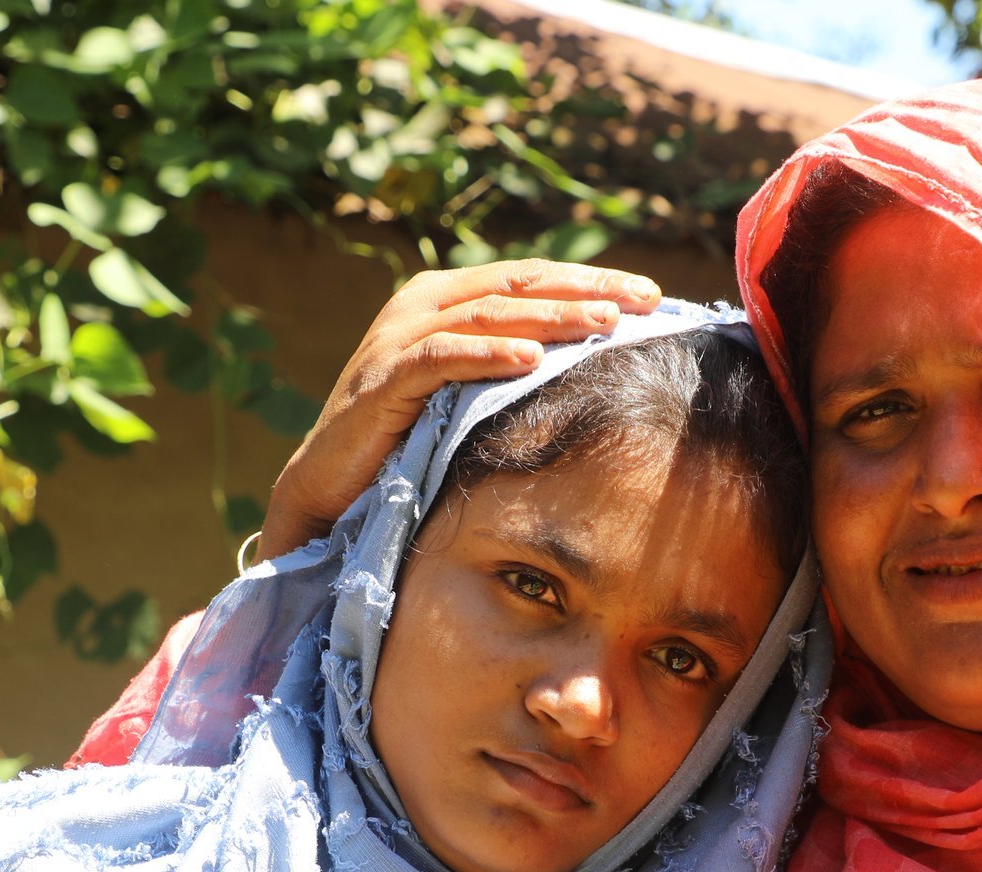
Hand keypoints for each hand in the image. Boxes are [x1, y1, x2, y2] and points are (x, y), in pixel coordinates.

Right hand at [261, 260, 662, 556]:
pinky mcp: (384, 376)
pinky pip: (443, 355)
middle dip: (586, 289)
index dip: (591, 279)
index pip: (529, 277)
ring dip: (551, 316)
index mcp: (445, 298)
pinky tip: (533, 359)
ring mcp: (399, 335)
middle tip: (646, 300)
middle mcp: (421, 303)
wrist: (329, 484)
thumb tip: (590, 365)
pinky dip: (489, 354)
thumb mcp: (469, 393)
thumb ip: (511, 365)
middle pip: (517, 284)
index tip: (652, 294)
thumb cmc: (406, 442)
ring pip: (488, 313)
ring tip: (604, 322)